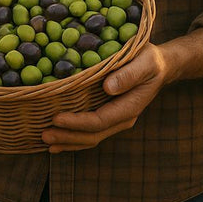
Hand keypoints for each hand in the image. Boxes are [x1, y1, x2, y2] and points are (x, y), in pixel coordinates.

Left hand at [41, 43, 166, 152]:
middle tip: (44, 135)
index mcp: (130, 107)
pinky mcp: (108, 116)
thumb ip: (129, 74)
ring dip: (67, 141)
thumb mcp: (145, 62)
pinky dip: (72, 138)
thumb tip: (108, 87)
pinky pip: (90, 132)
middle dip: (67, 137)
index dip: (77, 122)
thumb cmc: (150, 60)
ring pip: (90, 138)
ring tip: (45, 141)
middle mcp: (122, 119)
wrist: (158, 67)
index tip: (56, 118)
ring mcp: (115, 120)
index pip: (100, 121)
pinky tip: (57, 142)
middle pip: (92, 135)